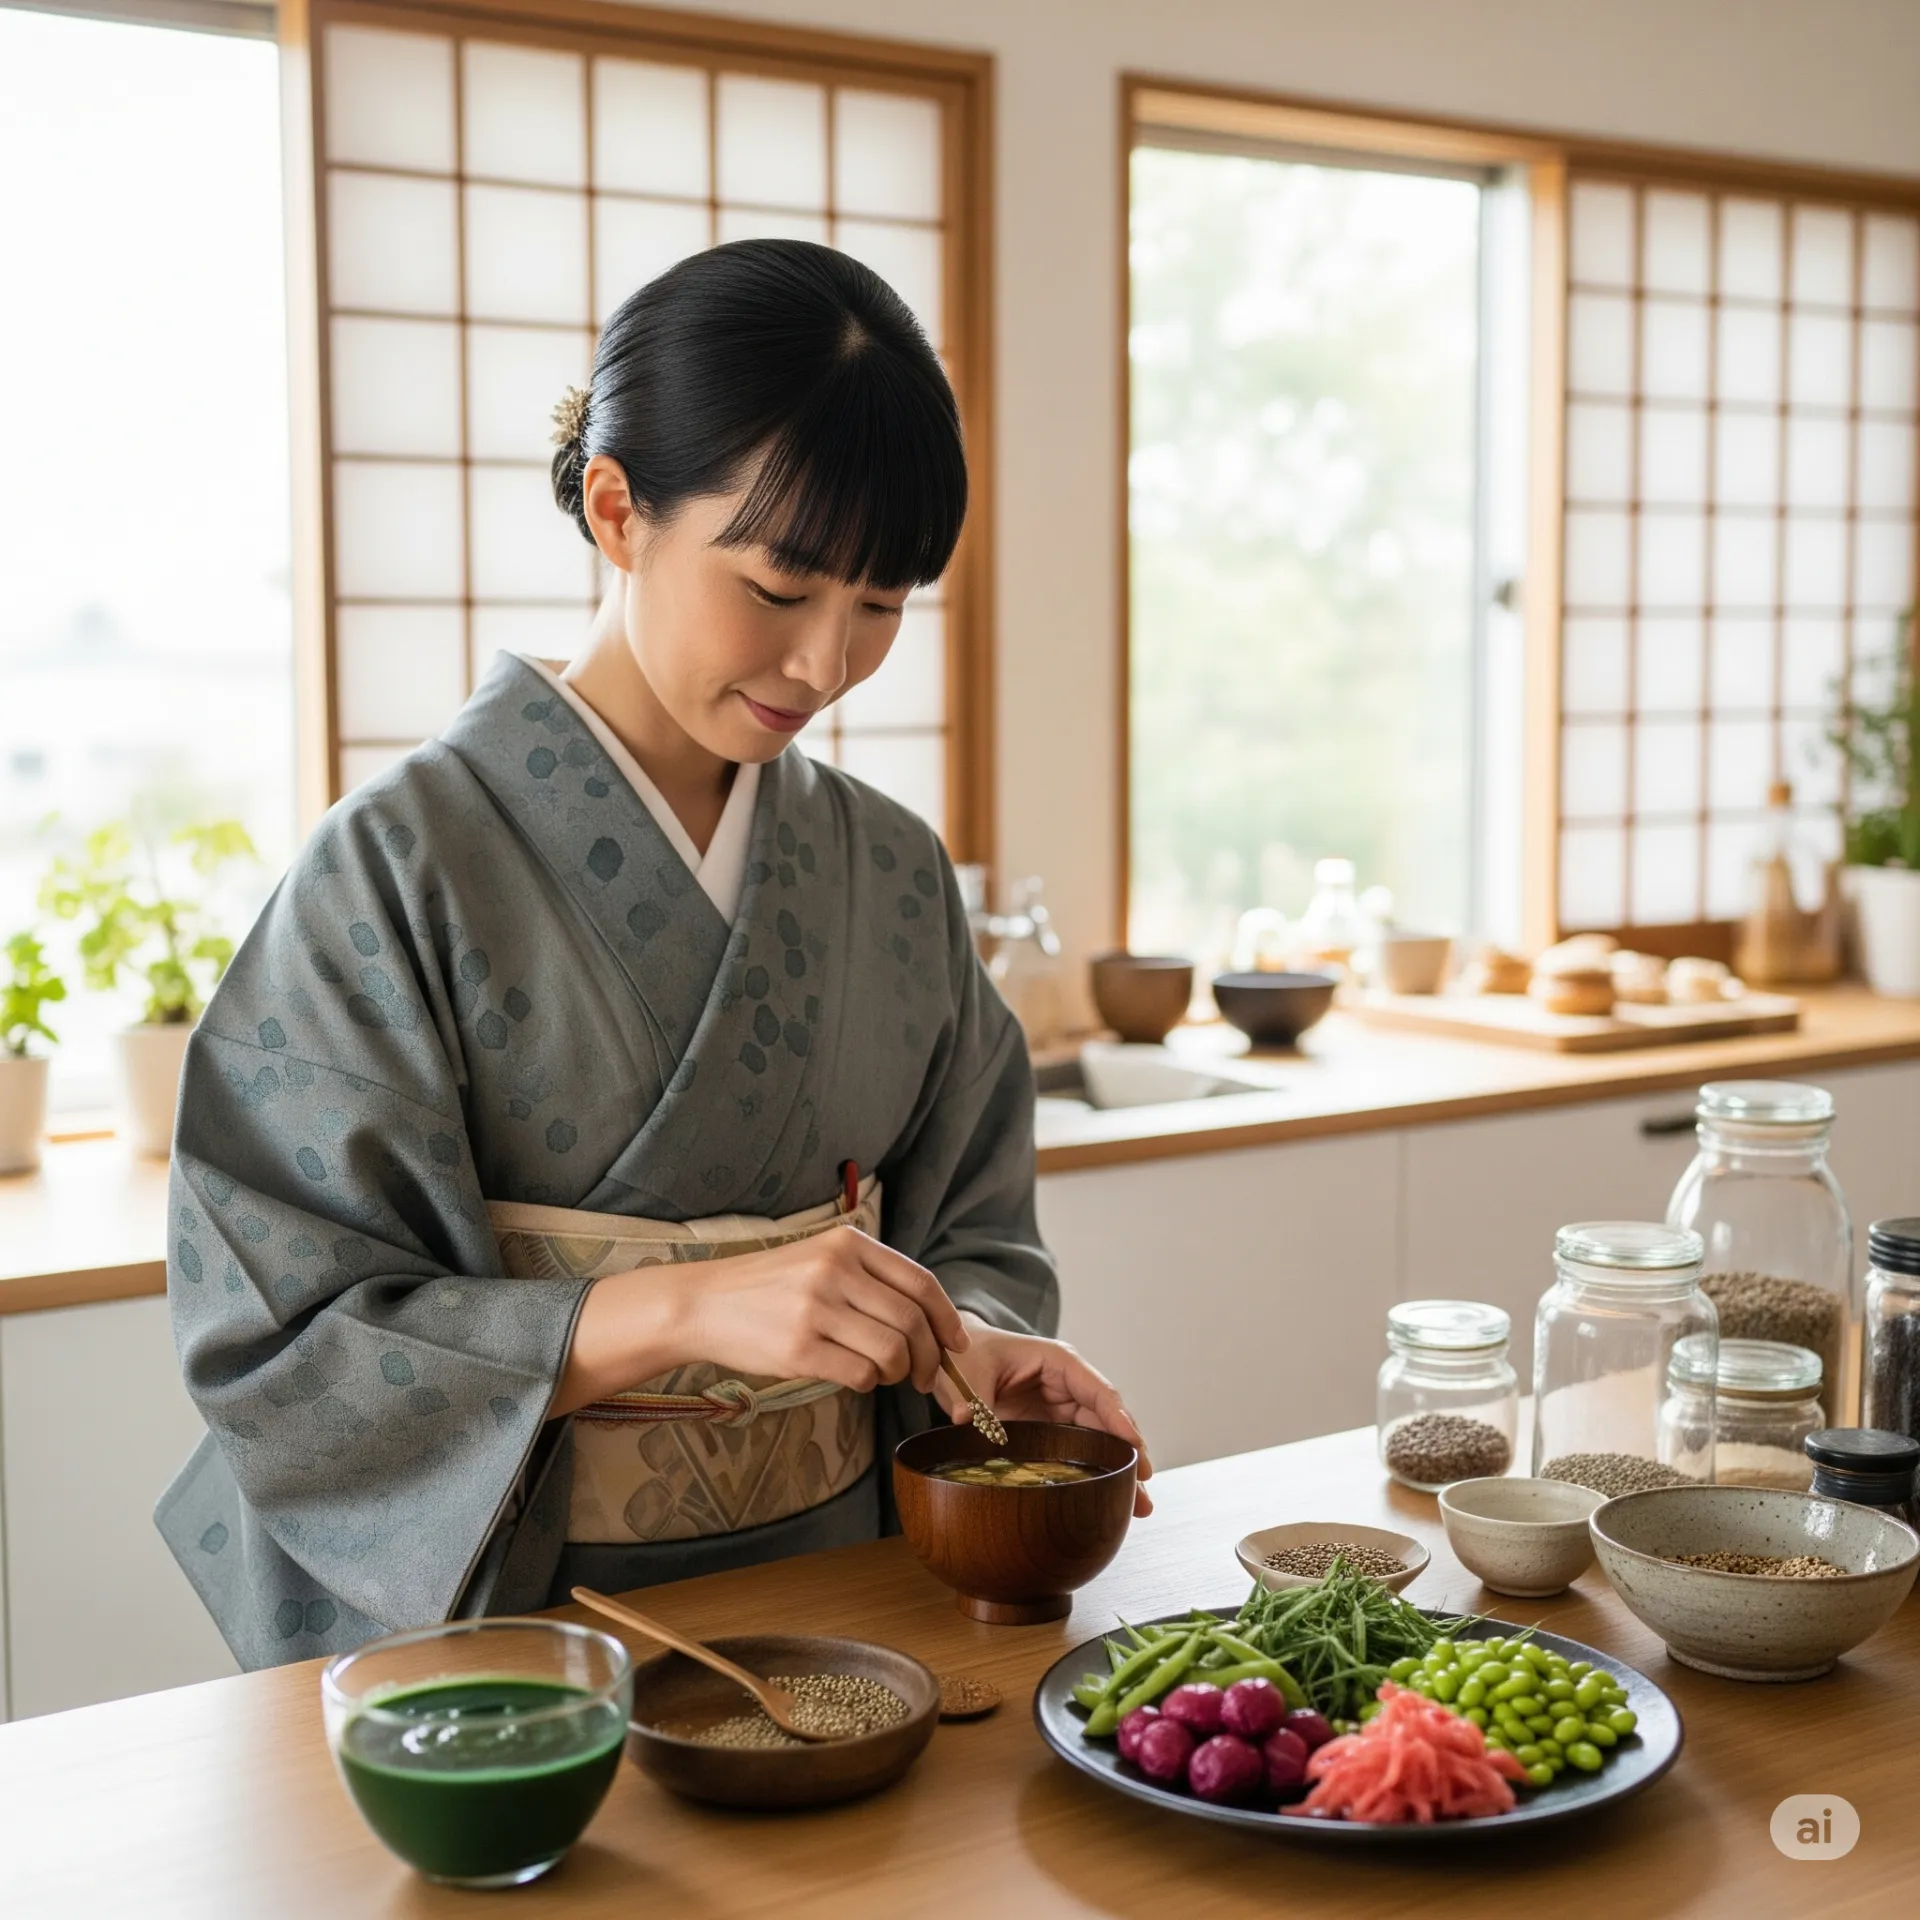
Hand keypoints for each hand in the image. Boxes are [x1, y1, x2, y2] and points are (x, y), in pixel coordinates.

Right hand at [552, 1225, 970, 1416]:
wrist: (704, 1303)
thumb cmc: (770, 1287)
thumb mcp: (821, 1259)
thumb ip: (870, 1277)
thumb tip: (930, 1318)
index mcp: (848, 1244)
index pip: (921, 1282)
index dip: (947, 1318)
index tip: (958, 1344)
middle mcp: (835, 1271)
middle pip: (912, 1321)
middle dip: (930, 1357)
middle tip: (924, 1375)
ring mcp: (816, 1309)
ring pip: (892, 1352)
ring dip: (898, 1373)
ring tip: (885, 1375)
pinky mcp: (799, 1349)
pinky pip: (860, 1374)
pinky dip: (868, 1383)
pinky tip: (853, 1376)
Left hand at [934, 1315, 1154, 1516]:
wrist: (953, 1358)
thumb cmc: (967, 1353)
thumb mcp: (970, 1374)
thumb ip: (975, 1400)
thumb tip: (968, 1422)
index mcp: (1059, 1362)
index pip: (1099, 1392)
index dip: (1120, 1421)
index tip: (1136, 1448)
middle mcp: (1068, 1385)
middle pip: (1108, 1421)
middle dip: (1129, 1453)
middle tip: (1143, 1486)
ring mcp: (1061, 1408)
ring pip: (1100, 1439)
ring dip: (1118, 1468)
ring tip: (1139, 1504)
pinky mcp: (1051, 1428)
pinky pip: (1080, 1450)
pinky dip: (1095, 1471)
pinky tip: (1109, 1497)